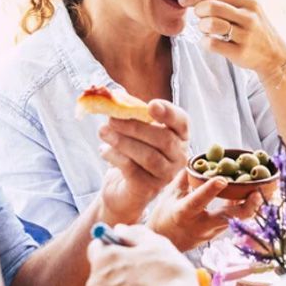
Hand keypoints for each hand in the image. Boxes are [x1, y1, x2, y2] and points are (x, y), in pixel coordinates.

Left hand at [86, 224, 200, 285]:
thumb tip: (120, 230)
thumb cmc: (168, 276)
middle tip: (142, 271)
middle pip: (102, 270)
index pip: (96, 245)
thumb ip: (135, 233)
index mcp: (104, 259)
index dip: (112, 245)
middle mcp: (95, 282)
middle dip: (117, 269)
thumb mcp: (157, 244)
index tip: (126, 249)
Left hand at [98, 100, 189, 221]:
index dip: (169, 112)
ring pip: (148, 156)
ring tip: (103, 132)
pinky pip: (133, 169)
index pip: (182, 122)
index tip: (151, 105)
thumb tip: (114, 96)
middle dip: (135, 127)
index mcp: (179, 136)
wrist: (123, 189)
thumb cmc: (132, 153)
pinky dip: (115, 156)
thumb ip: (130, 114)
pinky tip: (103, 149)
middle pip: (163, 139)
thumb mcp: (134, 131)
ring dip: (123, 141)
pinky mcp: (149, 188)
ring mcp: (166, 174)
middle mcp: (179, 156)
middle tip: (112, 119)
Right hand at [148, 171, 261, 250]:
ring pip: (235, 220)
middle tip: (257, 193)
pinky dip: (243, 208)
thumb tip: (196, 160)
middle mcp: (200, 224)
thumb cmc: (164, 215)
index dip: (210, 190)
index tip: (222, 179)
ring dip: (250, 207)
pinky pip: (233, 219)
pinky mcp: (218, 233)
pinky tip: (252, 195)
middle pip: (228, 218)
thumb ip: (185, 177)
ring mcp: (211, 231)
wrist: (165, 241)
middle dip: (246, 207)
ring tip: (262, 192)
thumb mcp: (170, 194)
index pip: (198, 201)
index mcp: (184, 212)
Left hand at [179, 0, 285, 78]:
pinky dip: (205, 42)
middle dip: (199, 11)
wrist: (274, 55)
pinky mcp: (240, 52)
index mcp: (248, 2)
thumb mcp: (244, 10)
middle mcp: (248, 16)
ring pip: (211, 25)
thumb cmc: (252, 30)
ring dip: (202, 27)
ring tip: (206, 30)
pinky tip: (210, 41)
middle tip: (200, 17)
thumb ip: (221, 1)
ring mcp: (245, 35)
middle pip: (212, 7)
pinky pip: (212, 44)